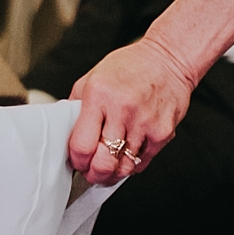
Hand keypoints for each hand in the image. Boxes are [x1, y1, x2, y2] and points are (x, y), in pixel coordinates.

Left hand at [65, 34, 194, 184]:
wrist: (169, 59)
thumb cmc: (130, 67)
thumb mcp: (92, 77)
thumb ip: (76, 106)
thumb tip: (65, 133)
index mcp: (99, 96)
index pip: (82, 145)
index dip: (77, 161)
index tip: (77, 161)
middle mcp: (122, 110)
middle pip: (103, 163)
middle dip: (93, 174)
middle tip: (91, 172)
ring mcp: (145, 123)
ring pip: (124, 168)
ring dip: (113, 173)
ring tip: (108, 166)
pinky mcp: (163, 132)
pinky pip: (142, 162)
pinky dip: (132, 164)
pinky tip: (126, 155)